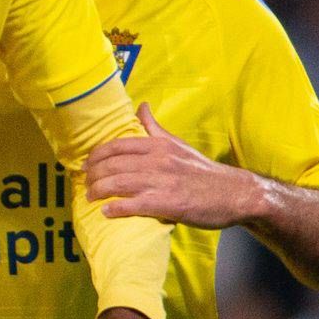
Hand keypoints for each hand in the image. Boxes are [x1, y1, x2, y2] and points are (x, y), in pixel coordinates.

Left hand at [82, 103, 265, 229]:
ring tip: (90, 197)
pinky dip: (116, 209)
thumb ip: (155, 128)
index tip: (85, 166)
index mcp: (158, 145)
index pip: (117, 146)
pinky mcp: (168, 204)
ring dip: (99, 191)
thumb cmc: (202, 171)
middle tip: (86, 185)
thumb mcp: (177, 144)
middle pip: (113, 165)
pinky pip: (134, 205)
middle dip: (93, 175)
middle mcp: (158, 160)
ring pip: (119, 183)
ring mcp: (163, 182)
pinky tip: (107, 212)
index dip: (96, 156)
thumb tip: (141, 106)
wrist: (234, 193)